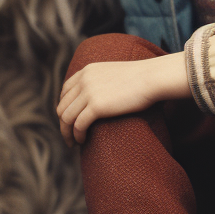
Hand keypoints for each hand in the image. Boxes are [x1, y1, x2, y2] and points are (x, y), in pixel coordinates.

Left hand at [57, 53, 189, 145]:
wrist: (152, 77)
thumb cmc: (141, 78)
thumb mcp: (115, 74)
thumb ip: (103, 81)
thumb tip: (102, 97)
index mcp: (87, 71)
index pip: (65, 91)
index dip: (65, 107)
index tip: (70, 120)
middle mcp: (84, 80)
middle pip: (62, 105)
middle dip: (63, 123)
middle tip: (69, 136)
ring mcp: (88, 92)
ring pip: (66, 117)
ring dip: (67, 132)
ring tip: (73, 143)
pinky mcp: (96, 106)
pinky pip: (78, 125)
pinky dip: (77, 135)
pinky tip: (82, 141)